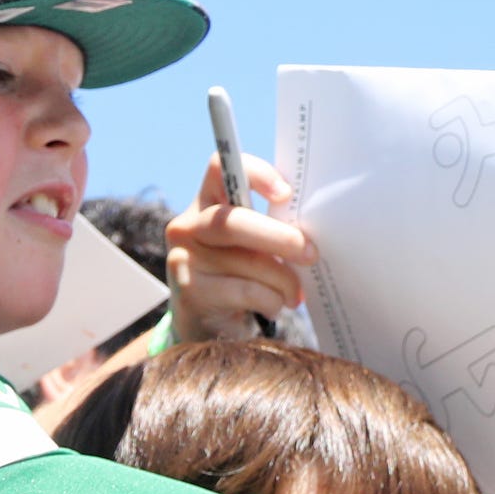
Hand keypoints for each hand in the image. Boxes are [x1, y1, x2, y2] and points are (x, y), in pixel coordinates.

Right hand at [171, 154, 312, 345]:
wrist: (207, 325)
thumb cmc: (239, 277)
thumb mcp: (251, 247)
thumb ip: (268, 229)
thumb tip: (310, 232)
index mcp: (205, 203)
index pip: (219, 169)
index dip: (254, 174)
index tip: (285, 194)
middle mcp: (188, 226)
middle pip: (235, 222)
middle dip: (281, 238)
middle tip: (310, 254)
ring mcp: (184, 259)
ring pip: (248, 262)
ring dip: (284, 280)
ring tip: (294, 294)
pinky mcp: (190, 291)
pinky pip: (247, 292)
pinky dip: (272, 300)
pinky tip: (273, 306)